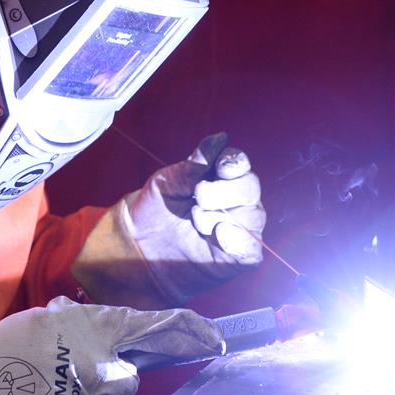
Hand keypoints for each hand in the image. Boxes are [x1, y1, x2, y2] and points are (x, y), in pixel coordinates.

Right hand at [0, 298, 221, 394]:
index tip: (216, 340)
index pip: (160, 329)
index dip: (192, 334)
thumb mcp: (48, 322)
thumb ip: (89, 328)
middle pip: (124, 384)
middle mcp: (103, 369)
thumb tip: (116, 336)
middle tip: (60, 383)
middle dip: (100, 386)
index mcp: (98, 331)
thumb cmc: (2, 352)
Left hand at [122, 133, 265, 303]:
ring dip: (223, 216)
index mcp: (220, 179)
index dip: (234, 163)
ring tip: (197, 222)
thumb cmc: (155, 211)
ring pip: (253, 215)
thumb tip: (220, 138)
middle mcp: (237, 202)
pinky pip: (251, 247)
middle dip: (224, 191)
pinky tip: (217, 236)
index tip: (219, 168)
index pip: (239, 164)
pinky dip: (237, 239)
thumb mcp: (168, 183)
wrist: (140, 247)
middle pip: (251, 187)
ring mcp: (240, 229)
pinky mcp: (240, 256)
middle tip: (198, 198)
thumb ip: (194, 165)